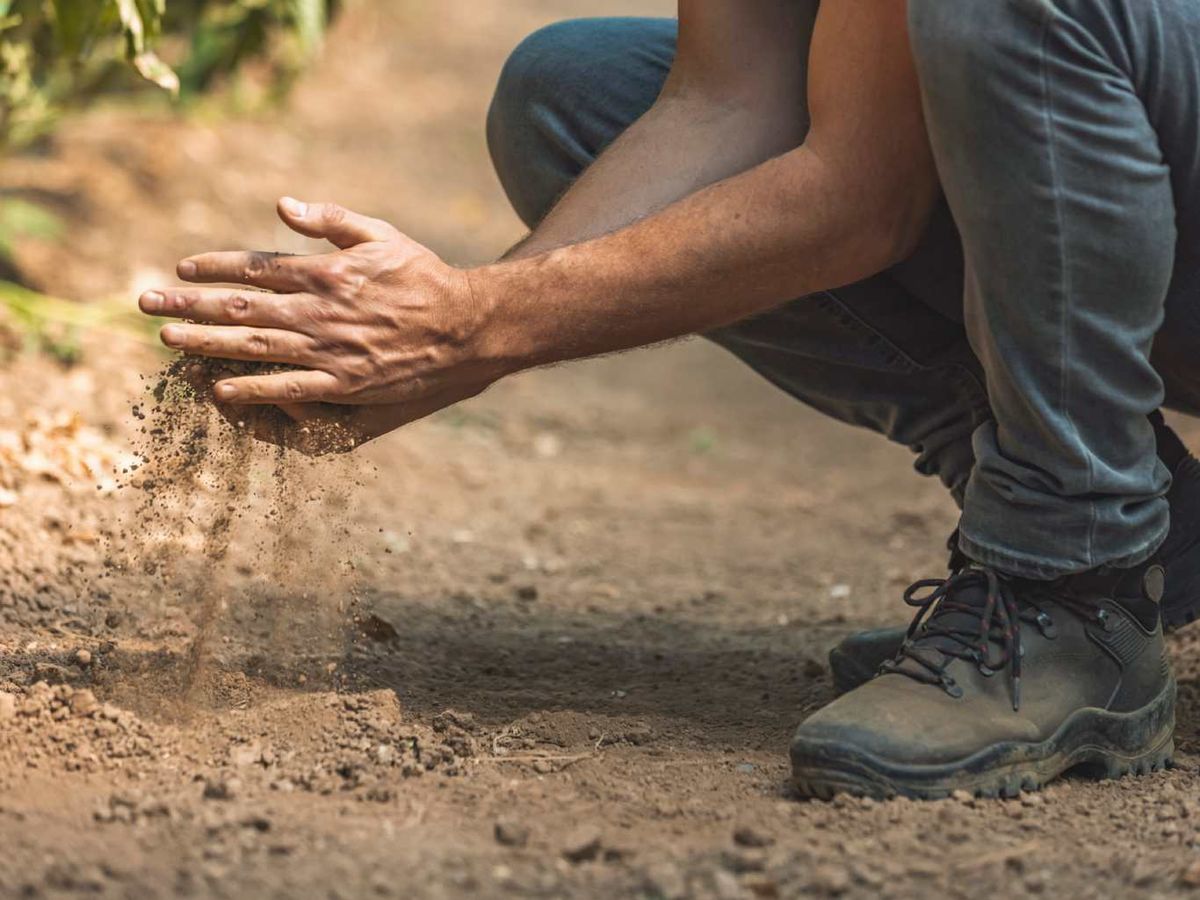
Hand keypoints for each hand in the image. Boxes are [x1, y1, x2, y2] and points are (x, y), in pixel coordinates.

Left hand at [139, 198, 511, 451]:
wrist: (466, 327)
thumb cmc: (423, 277)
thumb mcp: (380, 235)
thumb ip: (329, 219)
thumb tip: (280, 204)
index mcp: (327, 271)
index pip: (256, 267)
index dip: (214, 268)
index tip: (181, 270)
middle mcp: (321, 310)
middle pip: (242, 307)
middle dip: (190, 306)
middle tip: (147, 306)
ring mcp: (332, 350)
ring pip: (256, 347)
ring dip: (207, 344)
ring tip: (168, 342)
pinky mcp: (346, 384)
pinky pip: (290, 388)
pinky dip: (253, 389)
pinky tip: (219, 389)